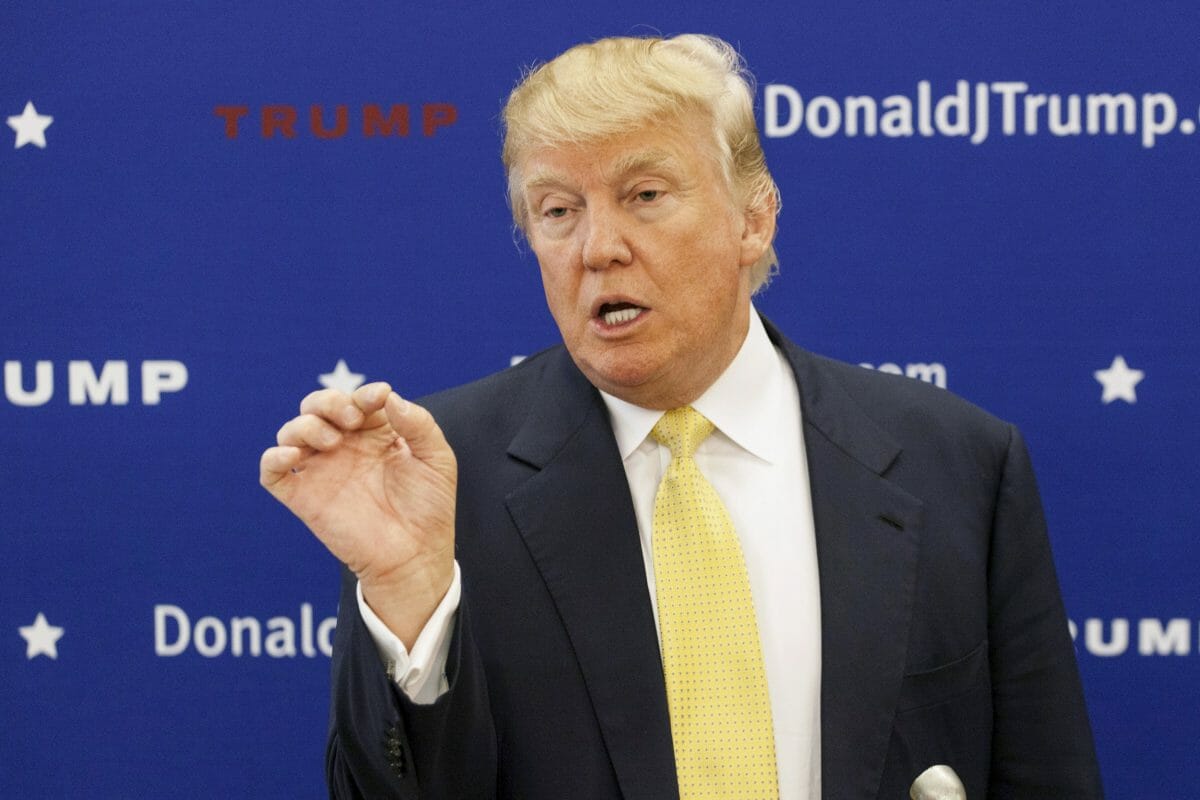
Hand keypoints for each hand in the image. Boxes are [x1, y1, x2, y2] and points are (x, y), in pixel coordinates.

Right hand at [260, 382, 456, 646]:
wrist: (416, 556)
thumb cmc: (429, 508)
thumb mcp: (437, 459)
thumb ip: (419, 424)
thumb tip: (389, 397)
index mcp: (374, 434)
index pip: (357, 399)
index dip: (364, 392)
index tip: (379, 397)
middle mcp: (344, 447)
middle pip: (317, 406)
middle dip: (330, 401)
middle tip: (352, 420)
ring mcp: (322, 471)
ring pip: (292, 431)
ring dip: (306, 425)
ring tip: (333, 441)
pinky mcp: (303, 497)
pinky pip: (272, 471)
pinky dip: (273, 457)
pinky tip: (294, 455)